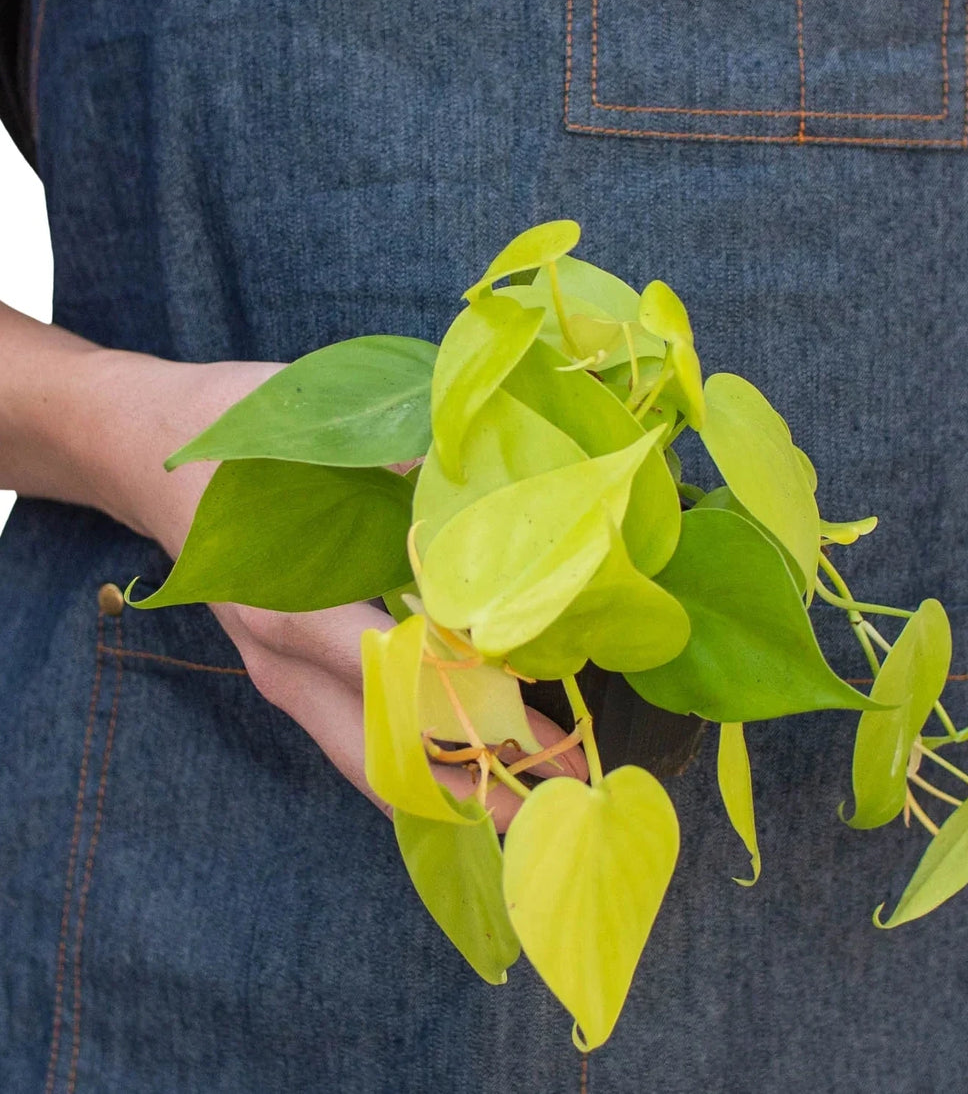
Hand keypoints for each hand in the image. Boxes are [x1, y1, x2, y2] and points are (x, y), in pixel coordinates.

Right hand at [0, 309, 585, 829]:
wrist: (143, 451)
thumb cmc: (234, 443)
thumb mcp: (315, 441)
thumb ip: (405, 473)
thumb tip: (496, 500)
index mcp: (292, 608)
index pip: (396, 677)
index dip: (468, 702)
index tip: (543, 718)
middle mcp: (283, 662)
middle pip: (380, 756)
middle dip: (464, 788)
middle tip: (543, 808)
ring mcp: (280, 678)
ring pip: (367, 761)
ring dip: (444, 786)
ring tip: (523, 799)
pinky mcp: (287, 676)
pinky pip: (356, 737)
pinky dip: (415, 760)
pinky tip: (469, 761)